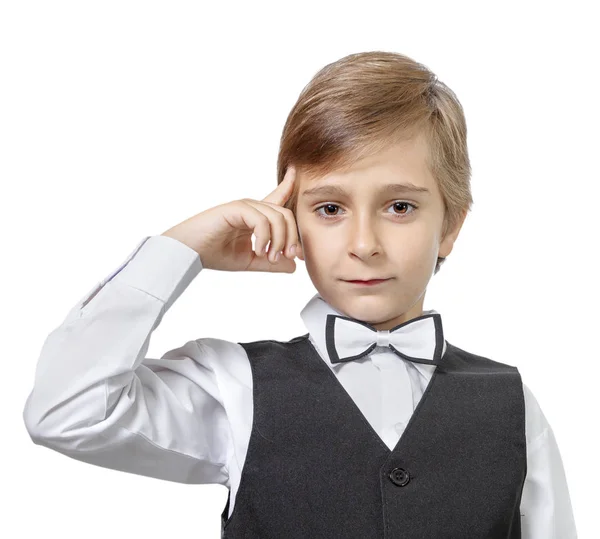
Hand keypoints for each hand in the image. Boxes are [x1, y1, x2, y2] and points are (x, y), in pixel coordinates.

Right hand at [160, 166, 302, 272]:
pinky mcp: (236, 208)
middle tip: (289, 257)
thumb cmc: (214, 254)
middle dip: (293, 237)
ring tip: (270, 258)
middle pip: (286, 214)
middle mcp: (251, 207)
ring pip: (277, 218)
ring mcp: (244, 206)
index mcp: (255, 216)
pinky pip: (261, 221)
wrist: (189, 253)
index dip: (288, 185)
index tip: (295, 172)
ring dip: (279, 241)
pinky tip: (258, 251)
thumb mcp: (250, 261)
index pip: (277, 197)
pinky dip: (264, 239)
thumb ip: (271, 262)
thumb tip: (294, 266)